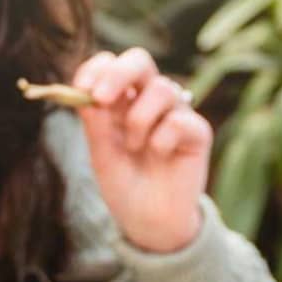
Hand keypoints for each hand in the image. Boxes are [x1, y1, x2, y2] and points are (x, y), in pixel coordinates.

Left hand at [69, 48, 212, 253]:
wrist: (149, 221)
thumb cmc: (124, 184)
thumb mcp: (101, 153)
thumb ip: (95, 122)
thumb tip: (84, 91)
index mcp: (121, 100)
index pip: (110, 65)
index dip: (97, 69)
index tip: (84, 88)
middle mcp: (149, 100)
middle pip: (140, 61)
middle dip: (119, 74)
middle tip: (102, 98)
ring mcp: (176, 113)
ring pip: (162, 89)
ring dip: (139, 120)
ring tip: (134, 147)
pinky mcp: (197, 131)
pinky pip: (179, 120)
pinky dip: (161, 140)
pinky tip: (160, 156)